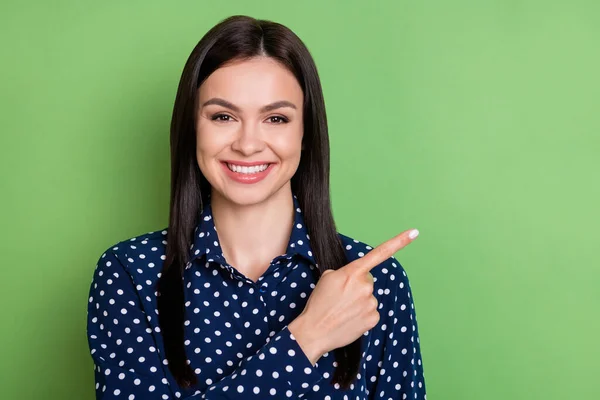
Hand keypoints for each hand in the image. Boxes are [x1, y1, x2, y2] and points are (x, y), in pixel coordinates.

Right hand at [289, 228, 418, 364]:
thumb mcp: (327, 278)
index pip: (379, 253)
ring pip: (369, 297)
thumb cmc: (318, 304)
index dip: (399, 241)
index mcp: (353, 272)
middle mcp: (366, 285)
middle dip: (357, 286)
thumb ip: (345, 272)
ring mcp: (371, 302)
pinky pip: (371, 312)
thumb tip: (354, 279)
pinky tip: (350, 319)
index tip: (414, 233)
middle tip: (341, 297)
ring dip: (359, 302)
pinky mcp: (374, 318)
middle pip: (368, 281)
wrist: (314, 331)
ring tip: (342, 310)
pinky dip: (362, 315)